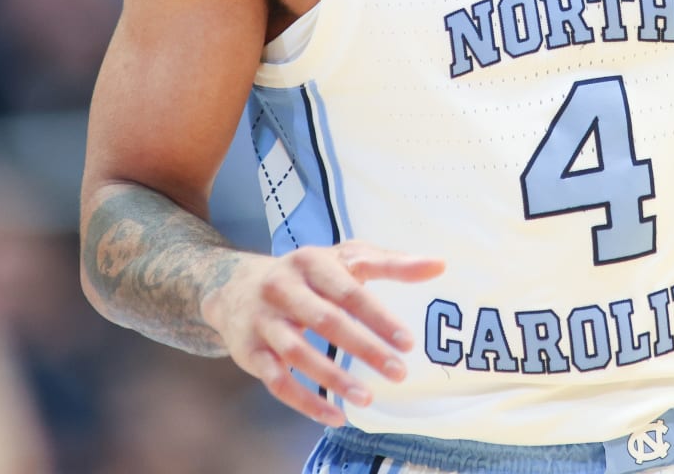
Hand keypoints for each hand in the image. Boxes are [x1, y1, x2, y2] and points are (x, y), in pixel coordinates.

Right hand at [201, 240, 444, 425]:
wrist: (234, 285)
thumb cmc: (306, 273)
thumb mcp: (344, 258)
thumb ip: (390, 263)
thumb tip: (440, 265)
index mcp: (311, 262)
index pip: (349, 291)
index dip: (378, 317)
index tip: (407, 342)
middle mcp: (283, 288)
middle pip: (327, 321)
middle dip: (364, 349)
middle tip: (398, 372)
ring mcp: (264, 321)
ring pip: (299, 353)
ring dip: (334, 378)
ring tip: (368, 398)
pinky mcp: (250, 352)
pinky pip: (277, 381)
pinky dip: (305, 401)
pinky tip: (335, 415)